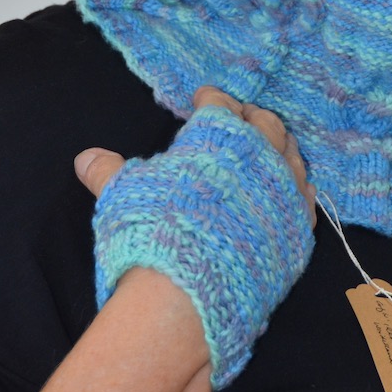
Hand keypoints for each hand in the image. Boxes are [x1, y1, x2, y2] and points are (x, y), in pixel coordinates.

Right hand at [75, 86, 315, 224]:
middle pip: (265, 124)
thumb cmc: (153, 229)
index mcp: (220, 134)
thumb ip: (108, 171)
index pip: (220, 105)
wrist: (190, 291)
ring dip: (280, 150)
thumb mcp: (123, 193)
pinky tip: (288, 192)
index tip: (203, 100)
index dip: (210, 100)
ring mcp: (284, 193)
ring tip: (269, 150)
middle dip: (252, 118)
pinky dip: (296, 189)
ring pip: (291, 157)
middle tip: (242, 119)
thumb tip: (85, 159)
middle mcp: (260, 155)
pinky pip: (305, 199)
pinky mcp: (298, 230)